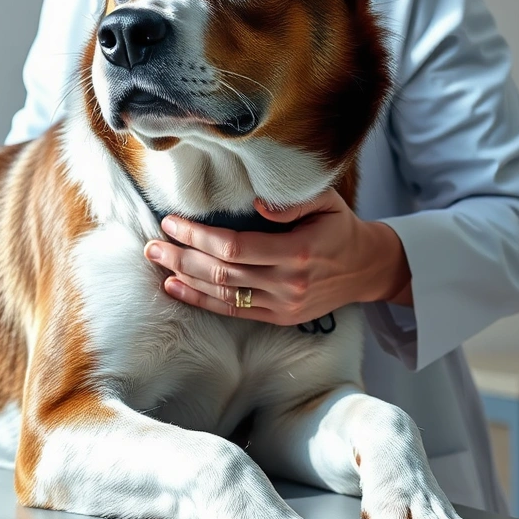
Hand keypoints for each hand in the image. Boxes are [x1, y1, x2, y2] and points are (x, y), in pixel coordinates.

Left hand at [145, 190, 412, 325]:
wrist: (366, 267)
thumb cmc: (340, 227)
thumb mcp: (327, 201)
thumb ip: (293, 201)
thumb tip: (258, 203)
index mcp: (298, 251)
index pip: (235, 246)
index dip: (199, 236)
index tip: (173, 222)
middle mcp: (288, 282)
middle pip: (222, 272)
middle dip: (181, 257)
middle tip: (152, 244)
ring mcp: (282, 304)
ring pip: (223, 293)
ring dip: (185, 278)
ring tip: (157, 261)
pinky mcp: (279, 317)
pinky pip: (233, 310)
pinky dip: (201, 300)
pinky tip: (176, 288)